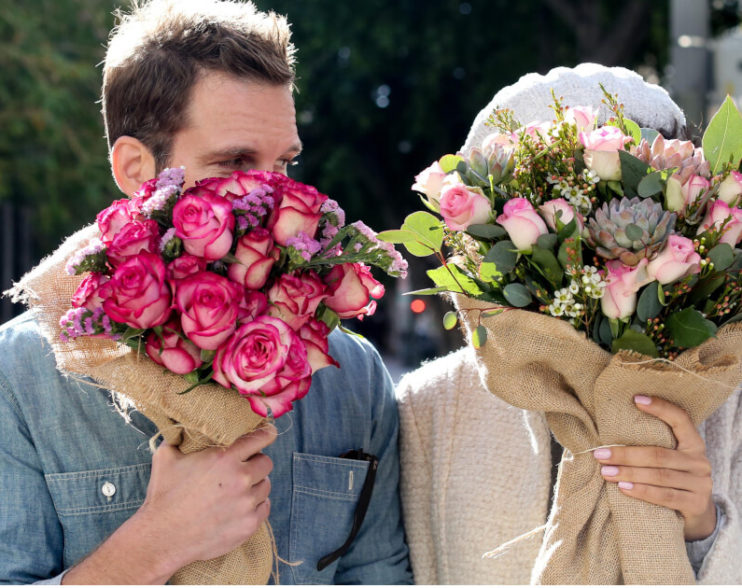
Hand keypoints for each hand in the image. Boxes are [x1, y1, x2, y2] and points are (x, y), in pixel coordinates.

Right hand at [141, 423, 277, 567]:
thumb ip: (181, 436)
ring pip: (265, 486)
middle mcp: (240, 479)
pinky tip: (240, 506)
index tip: (267, 434)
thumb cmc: (163, 496)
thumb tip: (186, 425)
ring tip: (236, 490)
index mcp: (225, 458)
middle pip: (266, 462)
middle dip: (255, 463)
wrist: (161, 538)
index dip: (265, 434)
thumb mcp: (166, 457)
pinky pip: (264, 507)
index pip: (260, 437)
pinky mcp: (249, 524)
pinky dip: (256, 506)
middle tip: (241, 468)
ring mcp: (246, 503)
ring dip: (255, 485)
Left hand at [593, 396, 715, 540]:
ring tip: (606, 472)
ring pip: (659, 476)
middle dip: (626, 454)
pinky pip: (664, 496)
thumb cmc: (672, 476)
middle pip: (659, 454)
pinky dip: (642, 492)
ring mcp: (700, 483)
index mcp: (693, 442)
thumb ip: (652, 443)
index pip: (680, 419)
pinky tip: (623, 488)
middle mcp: (699, 461)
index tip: (636, 398)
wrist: (697, 511)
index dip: (661, 407)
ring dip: (629, 473)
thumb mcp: (669, 457)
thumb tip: (608, 429)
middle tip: (600, 454)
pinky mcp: (696, 504)